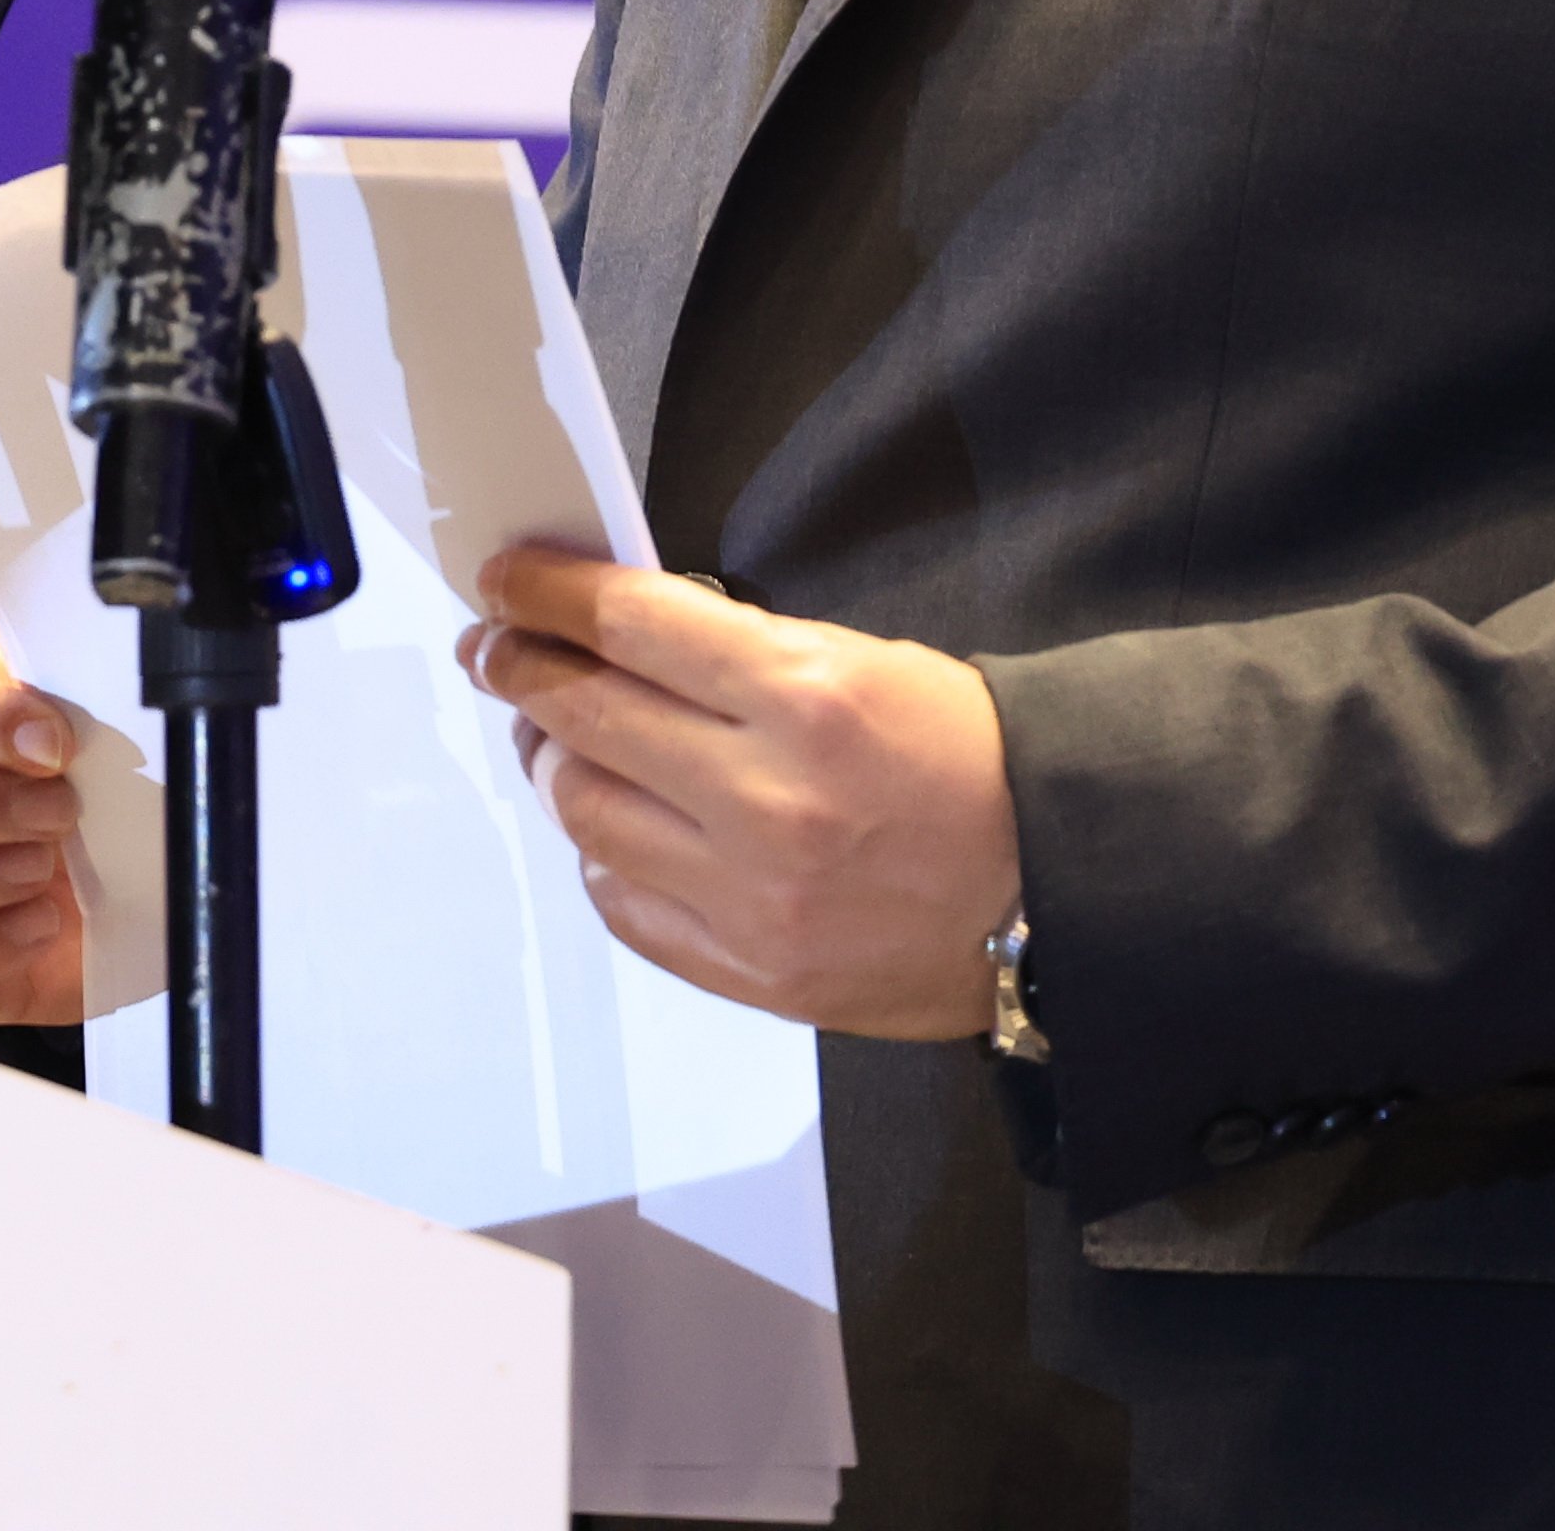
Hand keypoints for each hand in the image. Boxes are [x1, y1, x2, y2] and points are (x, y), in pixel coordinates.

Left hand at [462, 549, 1018, 1039]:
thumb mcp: (866, 663)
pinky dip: (601, 855)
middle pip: (585, 716)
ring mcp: (753, 895)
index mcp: (806, 695)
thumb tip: (621, 638)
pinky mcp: (753, 970)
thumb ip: (739, 655)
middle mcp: (766, 797)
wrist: (1058, 892)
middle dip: (521, 670)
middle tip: (496, 651)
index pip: (628, 625)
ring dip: (553, 763)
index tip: (505, 583)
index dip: (546, 595)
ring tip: (555, 739)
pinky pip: (624, 903)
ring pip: (586, 813)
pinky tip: (612, 825)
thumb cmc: (973, 762)